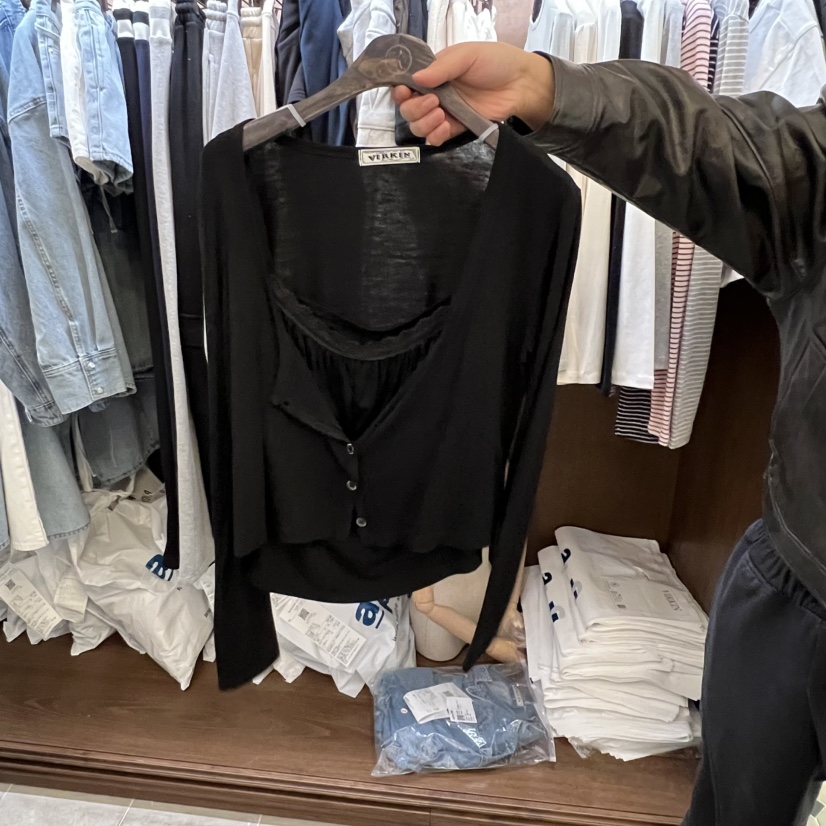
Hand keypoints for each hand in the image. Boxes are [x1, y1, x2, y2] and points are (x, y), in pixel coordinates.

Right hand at [393, 42, 555, 145]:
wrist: (521, 84)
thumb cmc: (496, 62)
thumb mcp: (466, 55)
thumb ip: (441, 67)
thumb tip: (416, 79)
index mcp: (434, 73)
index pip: (407, 85)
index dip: (401, 92)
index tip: (405, 92)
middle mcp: (436, 93)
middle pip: (409, 110)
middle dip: (414, 109)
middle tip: (433, 103)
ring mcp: (445, 112)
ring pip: (419, 126)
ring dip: (424, 124)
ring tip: (441, 115)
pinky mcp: (457, 127)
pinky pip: (436, 138)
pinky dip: (435, 136)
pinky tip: (444, 128)